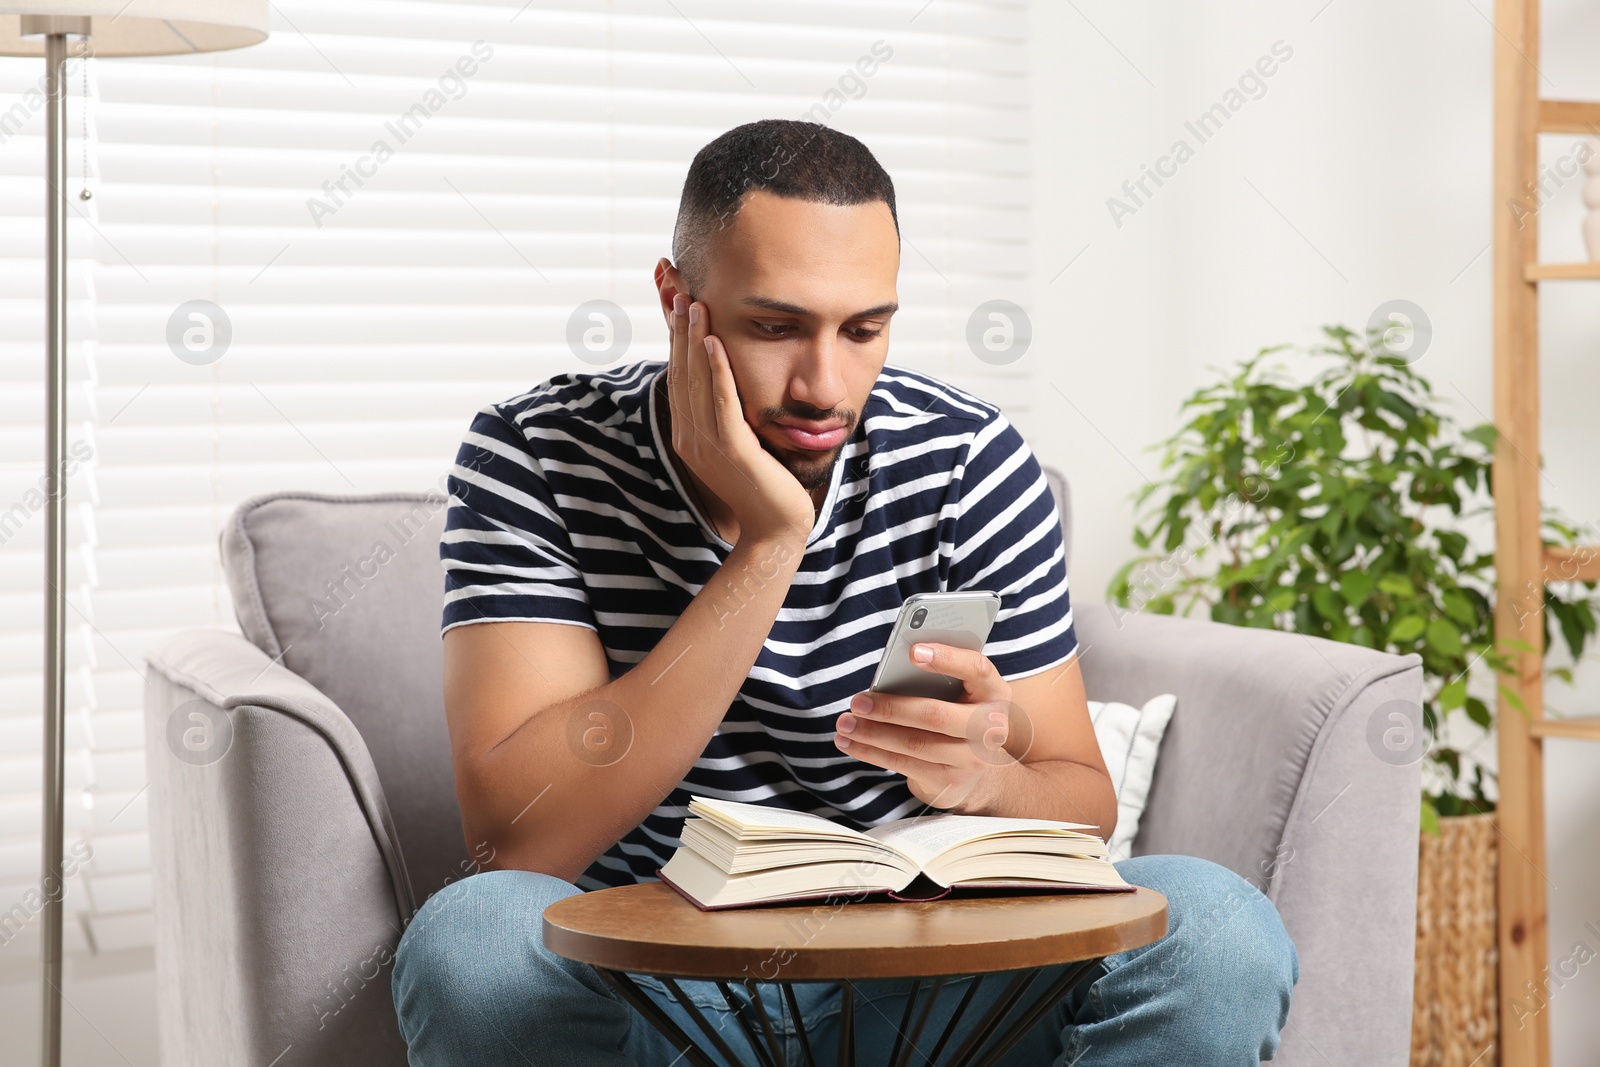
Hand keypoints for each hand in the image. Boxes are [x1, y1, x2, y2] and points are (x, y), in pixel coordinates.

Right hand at [665, 293, 814, 546]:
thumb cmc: (766, 487)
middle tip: (675, 287)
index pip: (678, 374)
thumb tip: (732, 380)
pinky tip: (715, 340)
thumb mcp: (742, 444)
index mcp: (689, 434)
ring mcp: (708, 445)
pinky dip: (716, 370)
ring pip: (695, 381)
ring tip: (694, 302)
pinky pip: (721, 403)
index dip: (674, 335)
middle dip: (677, 327)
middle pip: (679, 371)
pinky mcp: (732, 451)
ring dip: (693, 339)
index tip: (675, 299)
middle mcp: (690, 437)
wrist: (776, 532)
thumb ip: (731, 414)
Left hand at [833, 641, 1017, 811]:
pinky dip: (871, 752)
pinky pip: (904, 764)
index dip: (947, 659)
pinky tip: (850, 743)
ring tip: (845, 723)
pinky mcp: (950, 782)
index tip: (912, 651)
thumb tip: (888, 673)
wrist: (976, 770)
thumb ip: (937, 678)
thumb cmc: (956, 714)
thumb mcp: (958, 693)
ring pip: (914, 743)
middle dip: (891, 708)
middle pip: (936, 715)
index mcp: (994, 692)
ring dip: (872, 733)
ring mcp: (972, 759)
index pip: (976, 669)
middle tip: (857, 701)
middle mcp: (990, 727)